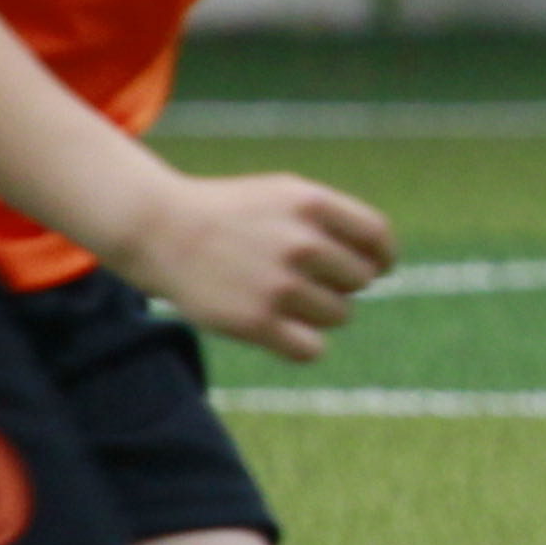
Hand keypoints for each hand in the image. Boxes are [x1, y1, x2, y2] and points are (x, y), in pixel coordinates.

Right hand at [116, 171, 395, 361]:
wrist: (161, 230)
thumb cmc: (233, 214)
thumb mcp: (287, 194)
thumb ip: (337, 220)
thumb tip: (384, 262)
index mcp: (312, 204)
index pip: (378, 239)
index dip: (382, 256)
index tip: (376, 266)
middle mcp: (300, 243)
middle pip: (361, 280)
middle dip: (342, 282)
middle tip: (306, 277)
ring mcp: (278, 285)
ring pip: (340, 315)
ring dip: (320, 312)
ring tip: (284, 297)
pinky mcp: (255, 323)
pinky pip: (312, 349)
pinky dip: (304, 344)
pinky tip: (283, 329)